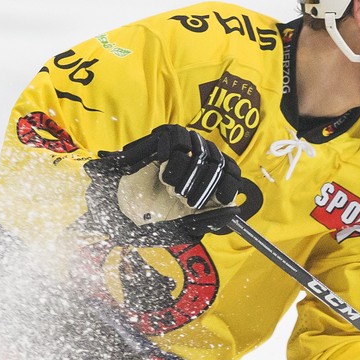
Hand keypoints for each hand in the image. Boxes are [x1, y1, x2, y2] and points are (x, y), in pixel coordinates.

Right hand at [110, 124, 240, 212]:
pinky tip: (161, 170)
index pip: (233, 172)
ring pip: (199, 152)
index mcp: (210, 178)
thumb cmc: (157, 214)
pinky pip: (178, 140)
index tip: (221, 199)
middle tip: (184, 200)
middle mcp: (201, 159)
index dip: (229, 185)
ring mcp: (185, 145)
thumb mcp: (188, 224)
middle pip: (218, 163)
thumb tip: (234, 209)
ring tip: (169, 186)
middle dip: (202, 187)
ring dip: (184, 175)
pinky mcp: (167, 136)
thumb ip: (211, 219)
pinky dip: (171, 160)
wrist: (125, 206)